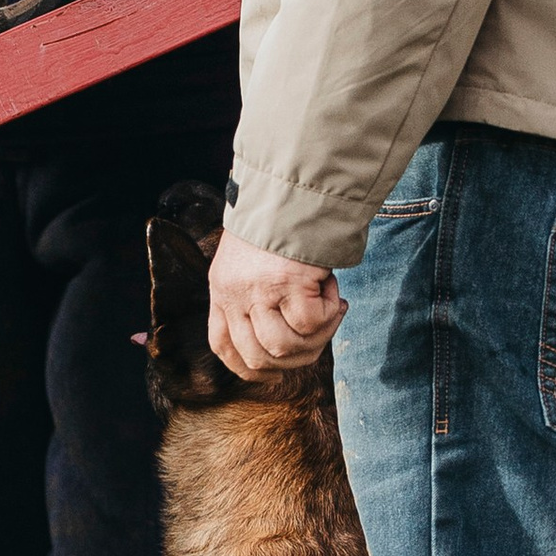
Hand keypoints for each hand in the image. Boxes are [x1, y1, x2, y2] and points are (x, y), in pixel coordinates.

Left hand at [206, 226, 345, 377]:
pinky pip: (311, 323)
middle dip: (294, 360)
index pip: (223, 346)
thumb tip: (287, 341)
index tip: (275, 371)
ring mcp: (258, 290)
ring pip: (285, 348)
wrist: (295, 184)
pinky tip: (334, 291)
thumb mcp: (250, 260)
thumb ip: (257, 294)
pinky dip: (329, 314)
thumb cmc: (280, 220)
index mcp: (221, 288)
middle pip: (257, 358)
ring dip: (316, 339)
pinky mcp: (287, 283)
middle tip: (318, 337)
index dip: (249, 368)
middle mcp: (234, 293)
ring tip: (330, 310)